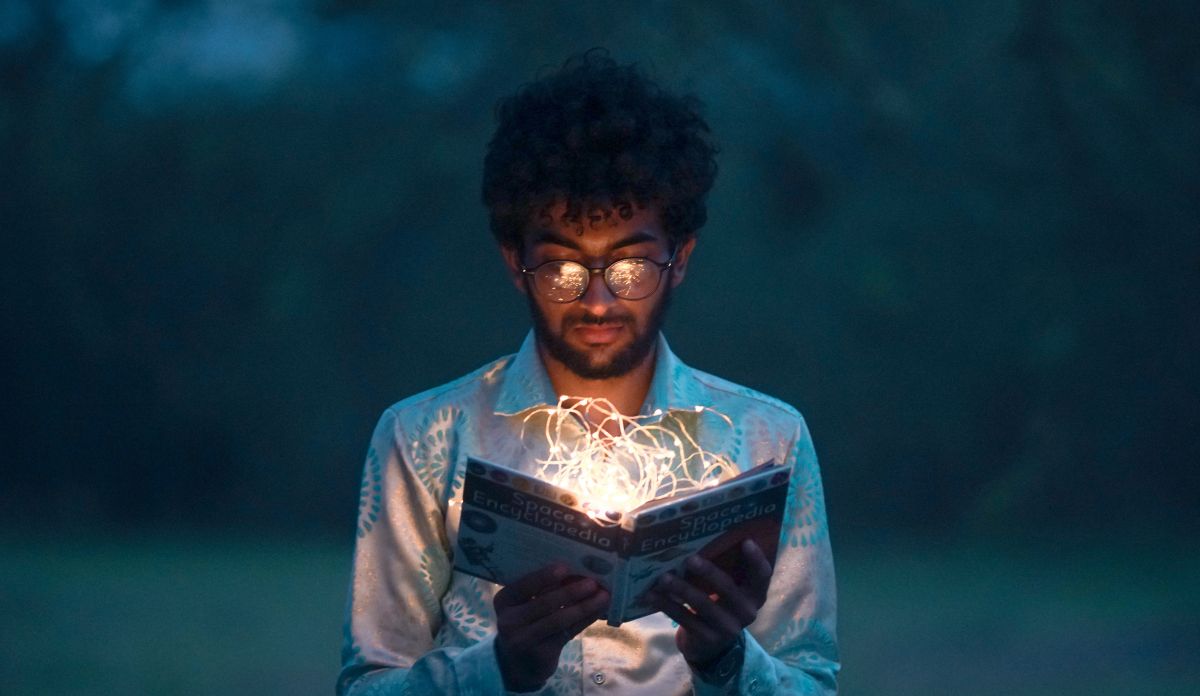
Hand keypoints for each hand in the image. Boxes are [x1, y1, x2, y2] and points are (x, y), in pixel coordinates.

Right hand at [493, 563, 609, 691]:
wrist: (518, 664)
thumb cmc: (526, 622)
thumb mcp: (524, 605)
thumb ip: (541, 590)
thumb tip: (575, 571)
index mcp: (504, 600)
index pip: (523, 586)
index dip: (544, 577)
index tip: (565, 567)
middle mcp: (509, 621)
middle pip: (544, 603)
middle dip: (571, 591)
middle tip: (592, 582)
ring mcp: (524, 640)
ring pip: (559, 619)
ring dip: (584, 606)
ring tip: (602, 595)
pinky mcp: (542, 654)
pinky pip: (568, 632)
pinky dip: (585, 619)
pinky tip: (598, 610)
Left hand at [646, 539, 772, 666]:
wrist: (709, 646)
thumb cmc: (718, 604)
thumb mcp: (729, 591)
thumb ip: (726, 569)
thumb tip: (702, 534)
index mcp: (755, 595)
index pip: (762, 576)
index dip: (756, 559)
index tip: (746, 541)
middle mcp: (747, 612)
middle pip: (728, 589)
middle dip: (709, 572)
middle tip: (690, 558)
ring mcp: (728, 628)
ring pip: (703, 604)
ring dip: (681, 589)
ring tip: (663, 577)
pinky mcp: (707, 639)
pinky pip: (685, 618)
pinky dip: (667, 605)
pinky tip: (651, 595)